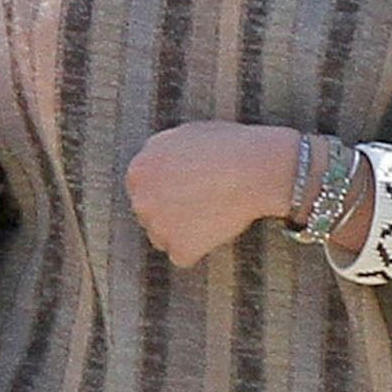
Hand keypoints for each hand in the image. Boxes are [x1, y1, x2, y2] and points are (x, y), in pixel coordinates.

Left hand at [125, 122, 297, 268]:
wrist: (253, 170)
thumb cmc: (227, 147)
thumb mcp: (183, 135)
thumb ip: (162, 153)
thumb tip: (159, 165)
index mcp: (139, 169)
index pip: (142, 191)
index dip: (166, 193)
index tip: (186, 193)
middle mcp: (141, 200)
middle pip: (150, 217)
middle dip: (171, 215)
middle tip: (203, 205)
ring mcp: (157, 227)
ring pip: (165, 239)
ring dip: (184, 232)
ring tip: (213, 213)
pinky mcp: (178, 249)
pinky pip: (184, 256)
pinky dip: (200, 248)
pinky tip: (218, 228)